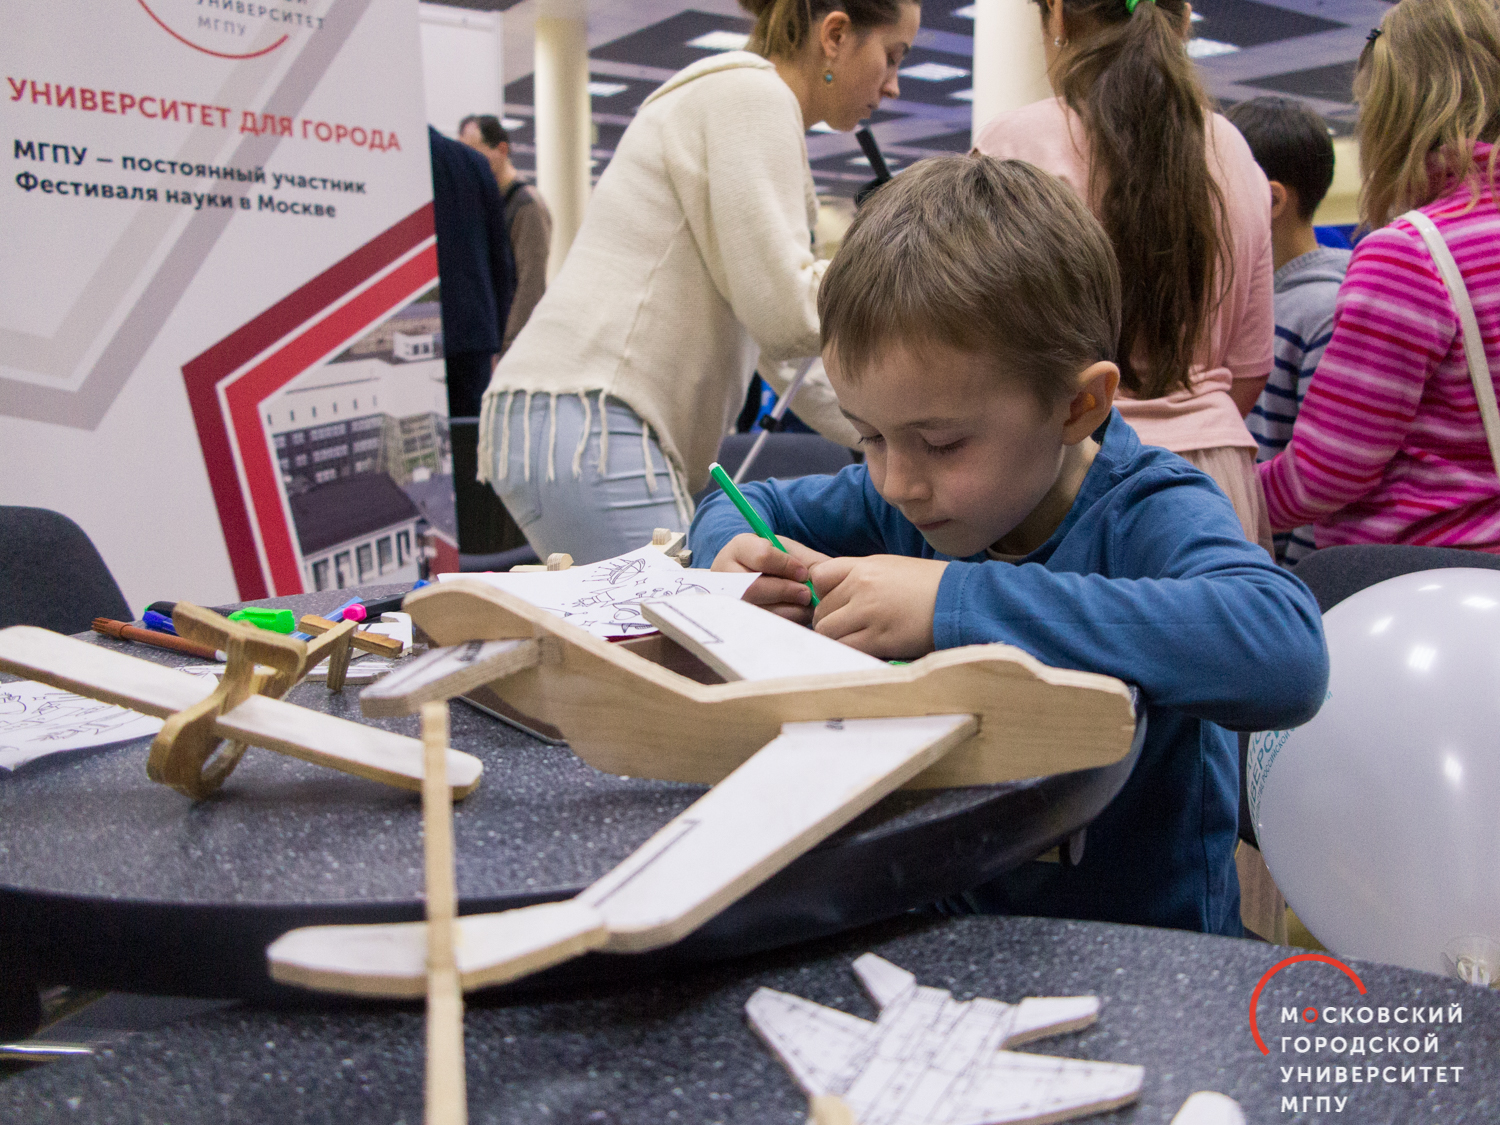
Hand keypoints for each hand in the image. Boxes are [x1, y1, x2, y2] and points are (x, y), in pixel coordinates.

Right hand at [711, 533, 829, 623]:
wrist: (750, 580)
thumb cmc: (775, 565)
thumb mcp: (788, 554)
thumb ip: (807, 561)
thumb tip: (827, 577)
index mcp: (739, 548)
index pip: (762, 555)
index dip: (787, 566)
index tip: (803, 574)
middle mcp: (724, 573)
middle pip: (754, 587)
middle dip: (786, 591)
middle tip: (806, 595)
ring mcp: (724, 599)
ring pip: (754, 610)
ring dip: (786, 610)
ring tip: (802, 607)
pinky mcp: (731, 620)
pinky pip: (757, 626)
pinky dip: (780, 622)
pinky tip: (791, 616)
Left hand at [809, 555, 947, 658]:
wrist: (959, 599)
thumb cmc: (929, 584)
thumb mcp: (891, 567)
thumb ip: (861, 576)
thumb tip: (836, 594)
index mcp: (864, 566)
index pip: (819, 577)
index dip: (822, 593)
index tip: (835, 603)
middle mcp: (861, 586)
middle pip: (821, 608)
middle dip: (828, 620)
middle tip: (845, 628)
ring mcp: (869, 612)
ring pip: (827, 630)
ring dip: (835, 638)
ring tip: (854, 640)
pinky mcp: (879, 638)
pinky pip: (845, 647)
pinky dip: (847, 651)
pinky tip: (863, 649)